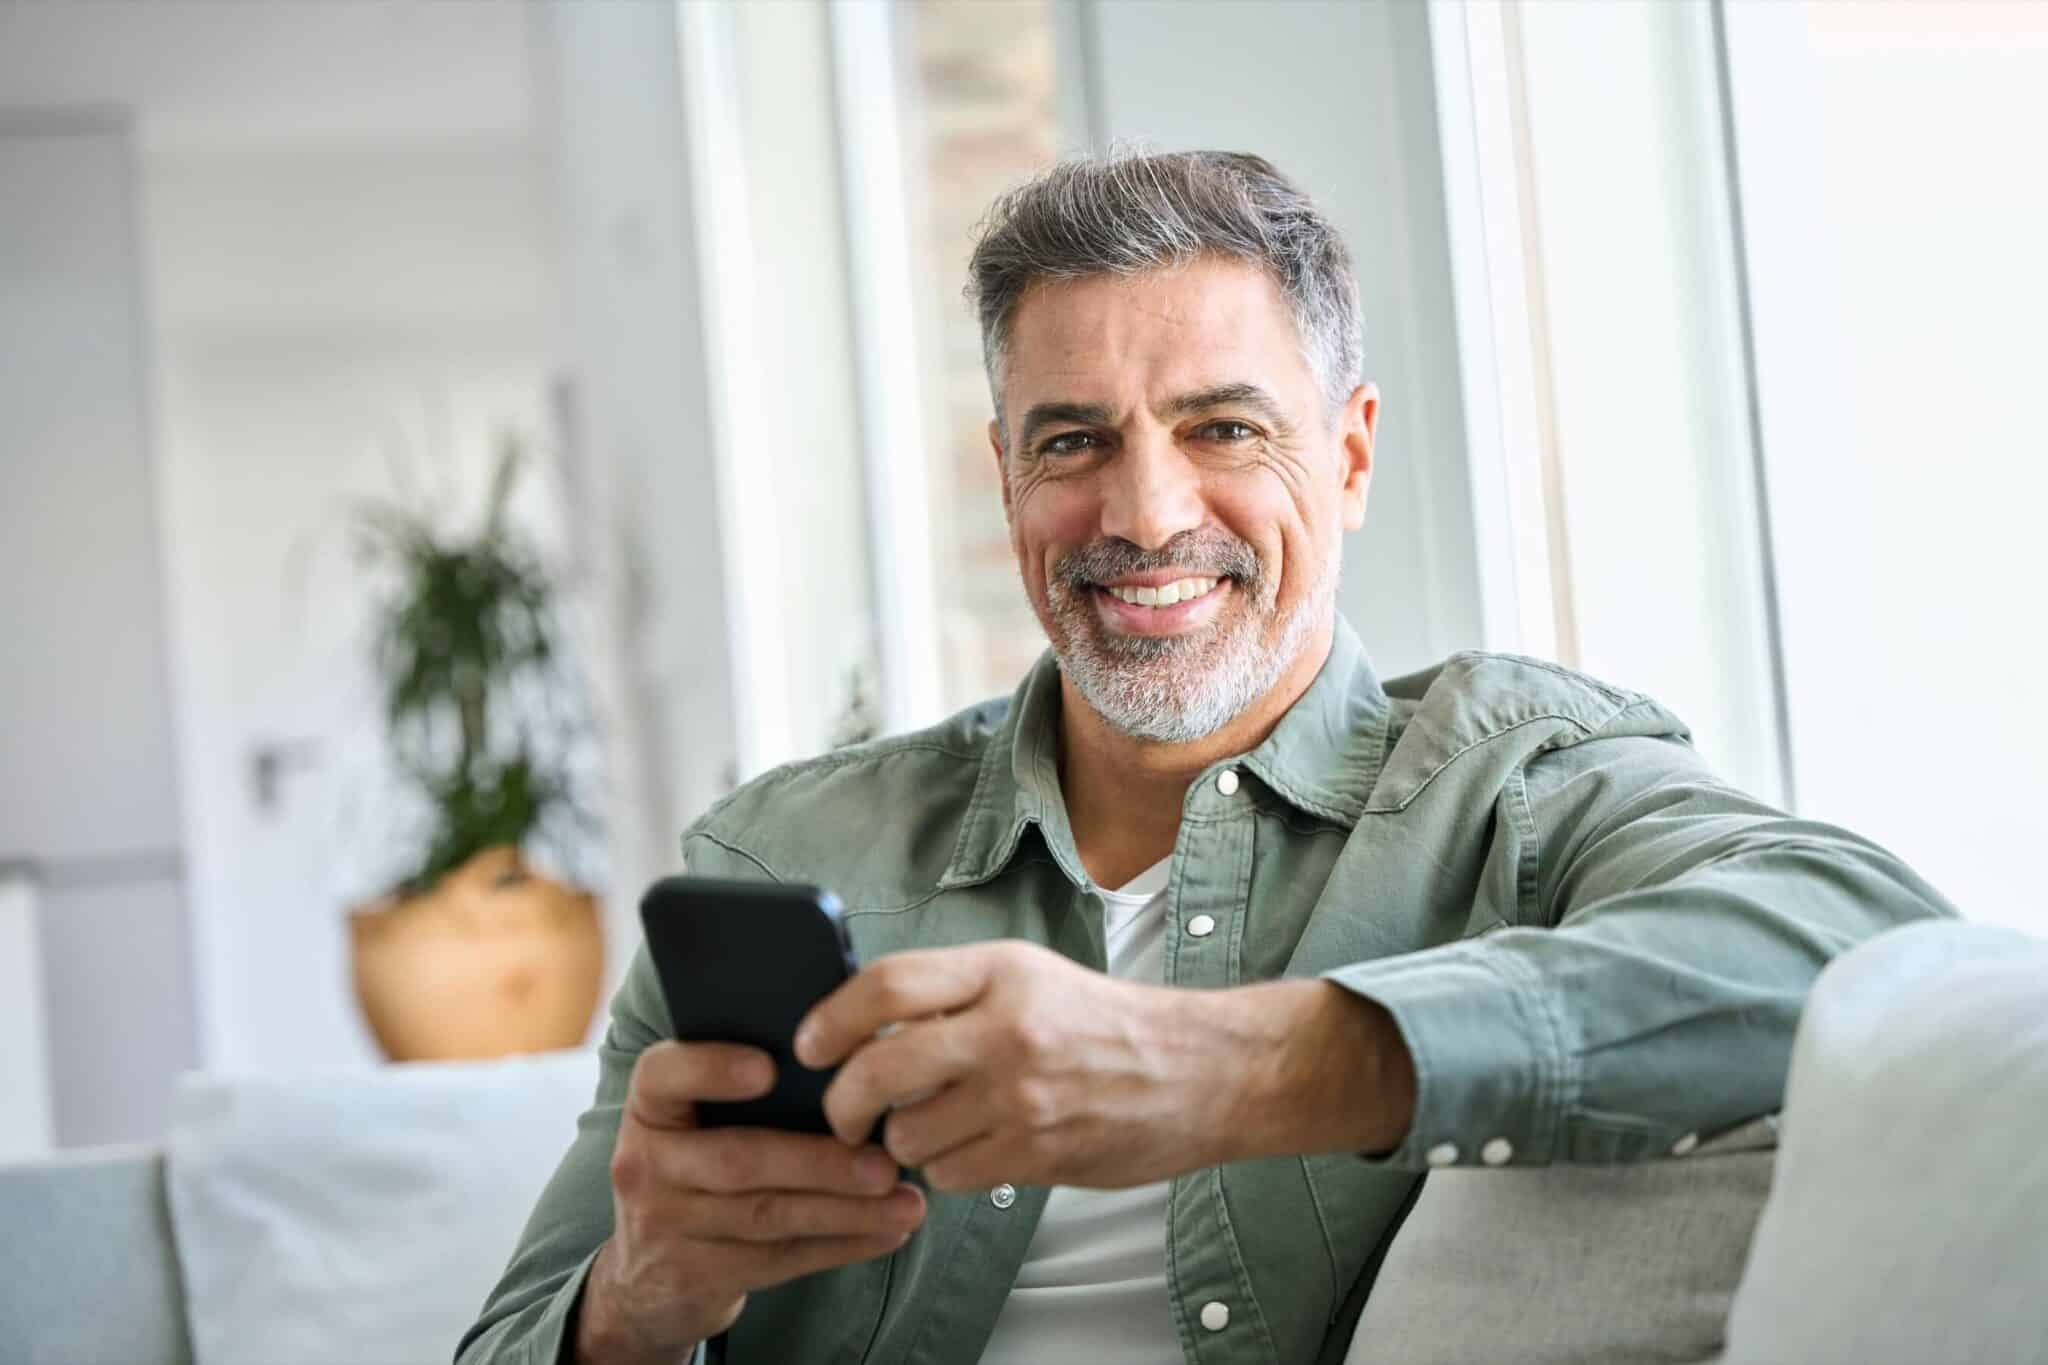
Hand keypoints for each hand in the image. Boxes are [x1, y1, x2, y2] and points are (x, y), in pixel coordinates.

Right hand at [574, 1041, 925, 1364]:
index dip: (712, 1069)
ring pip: (768, 1216)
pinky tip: (888, 1232)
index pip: (661, 1075)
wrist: (645, 1275)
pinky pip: (781, 1258)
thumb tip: (850, 1061)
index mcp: (650, 1109)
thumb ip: (748, 1095)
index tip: (769, 1068)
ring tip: (906, 1202)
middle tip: (885, 1163)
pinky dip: (842, 1244)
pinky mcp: (699, 1276)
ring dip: (846, 1210)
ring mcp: (668, 1226)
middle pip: (737, 1159)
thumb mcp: (695, 1124)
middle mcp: (647, 1165)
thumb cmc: (698, 1167)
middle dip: (819, 1162)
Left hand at [793, 941, 1414, 1192]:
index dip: (830, 1020)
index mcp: (1001, 971)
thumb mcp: (1029, 976)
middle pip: (878, 1071)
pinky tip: (972, 1148)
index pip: (885, 986)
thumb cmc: (1103, 1022)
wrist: (1199, 1071)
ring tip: (927, 1127)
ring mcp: (1022, 1095)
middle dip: (843, 1103)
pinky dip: (945, 1168)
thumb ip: (952, 993)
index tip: (809, 1044)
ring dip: (902, 1141)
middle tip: (843, 1114)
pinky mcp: (1036, 1151)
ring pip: (908, 1135)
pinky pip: (949, 1173)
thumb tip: (861, 1021)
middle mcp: (1007, 1029)